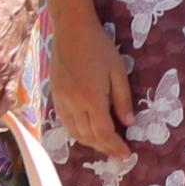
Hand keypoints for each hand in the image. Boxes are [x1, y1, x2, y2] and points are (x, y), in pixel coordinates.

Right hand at [46, 0, 131, 154]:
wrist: (71, 31)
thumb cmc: (99, 47)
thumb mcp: (118, 71)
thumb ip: (123, 99)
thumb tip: (129, 123)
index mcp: (92, 98)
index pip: (104, 132)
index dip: (115, 146)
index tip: (126, 154)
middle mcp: (74, 104)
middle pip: (89, 137)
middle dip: (105, 148)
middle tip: (118, 154)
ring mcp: (62, 101)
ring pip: (75, 133)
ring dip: (90, 144)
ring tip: (105, 147)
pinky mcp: (55, 97)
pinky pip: (65, 123)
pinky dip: (77, 133)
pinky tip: (87, 133)